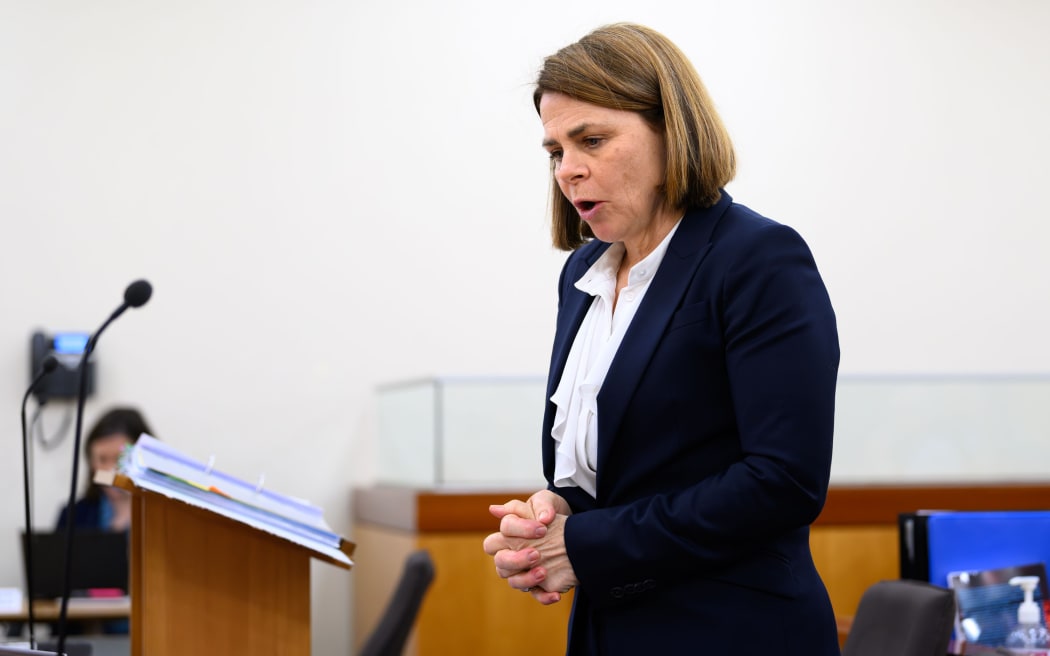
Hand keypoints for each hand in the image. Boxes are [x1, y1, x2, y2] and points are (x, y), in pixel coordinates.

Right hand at [483, 490, 576, 604]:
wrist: (574, 528)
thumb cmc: (553, 511)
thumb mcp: (548, 501)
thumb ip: (536, 504)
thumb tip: (503, 511)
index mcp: (510, 530)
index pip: (502, 532)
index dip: (519, 530)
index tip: (542, 529)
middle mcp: (512, 551)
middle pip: (500, 561)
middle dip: (516, 559)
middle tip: (537, 554)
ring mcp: (523, 569)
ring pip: (513, 581)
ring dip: (527, 579)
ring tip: (544, 572)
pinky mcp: (538, 583)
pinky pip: (536, 595)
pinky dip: (544, 597)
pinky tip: (556, 594)